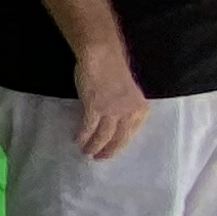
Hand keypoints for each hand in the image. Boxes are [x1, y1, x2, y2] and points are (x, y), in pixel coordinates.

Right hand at [71, 44, 148, 161]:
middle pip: (119, 139)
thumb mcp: (128, 94)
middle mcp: (128, 113)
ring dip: (93, 146)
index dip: (119, 146)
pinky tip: (77, 140)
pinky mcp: (95, 108)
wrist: (102, 56)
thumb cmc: (114, 71)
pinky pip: (88, 128)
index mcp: (139, 110)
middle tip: (97, 158)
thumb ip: (124, 109)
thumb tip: (113, 123)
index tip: (110, 152)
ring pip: (103, 136)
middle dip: (107, 151)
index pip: (131, 134)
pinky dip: (82, 136)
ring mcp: (112, 111)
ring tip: (85, 152)